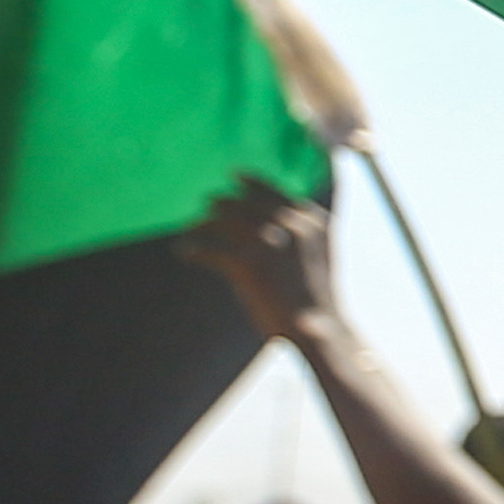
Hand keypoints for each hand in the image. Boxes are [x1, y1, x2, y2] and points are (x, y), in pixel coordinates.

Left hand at [179, 176, 340, 341]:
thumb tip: (270, 224)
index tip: (235, 175)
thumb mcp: (317, 256)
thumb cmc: (316, 300)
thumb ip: (299, 235)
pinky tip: (183, 252)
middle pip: (246, 203)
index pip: (275, 192)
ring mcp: (270, 242)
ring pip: (225, 221)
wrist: (320, 328)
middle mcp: (292, 225)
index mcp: (311, 220)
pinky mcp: (248, 265)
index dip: (252, 182)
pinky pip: (211, 250)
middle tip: (206, 202)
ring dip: (204, 223)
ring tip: (189, 227)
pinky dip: (193, 250)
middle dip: (223, 201)